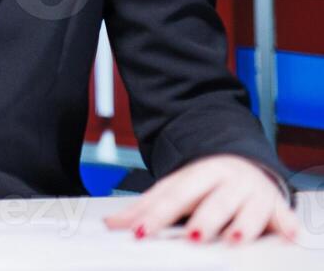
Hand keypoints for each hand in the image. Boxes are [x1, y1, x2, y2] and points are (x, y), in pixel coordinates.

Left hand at [103, 153, 298, 244]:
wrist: (243, 162)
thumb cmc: (203, 184)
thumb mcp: (175, 189)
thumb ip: (146, 207)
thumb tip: (111, 224)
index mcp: (197, 174)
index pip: (174, 196)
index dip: (157, 214)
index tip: (141, 231)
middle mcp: (226, 181)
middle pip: (212, 202)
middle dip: (203, 219)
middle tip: (192, 236)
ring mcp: (252, 192)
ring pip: (248, 210)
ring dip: (242, 224)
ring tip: (233, 239)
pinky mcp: (276, 205)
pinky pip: (284, 216)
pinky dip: (287, 225)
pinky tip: (289, 235)